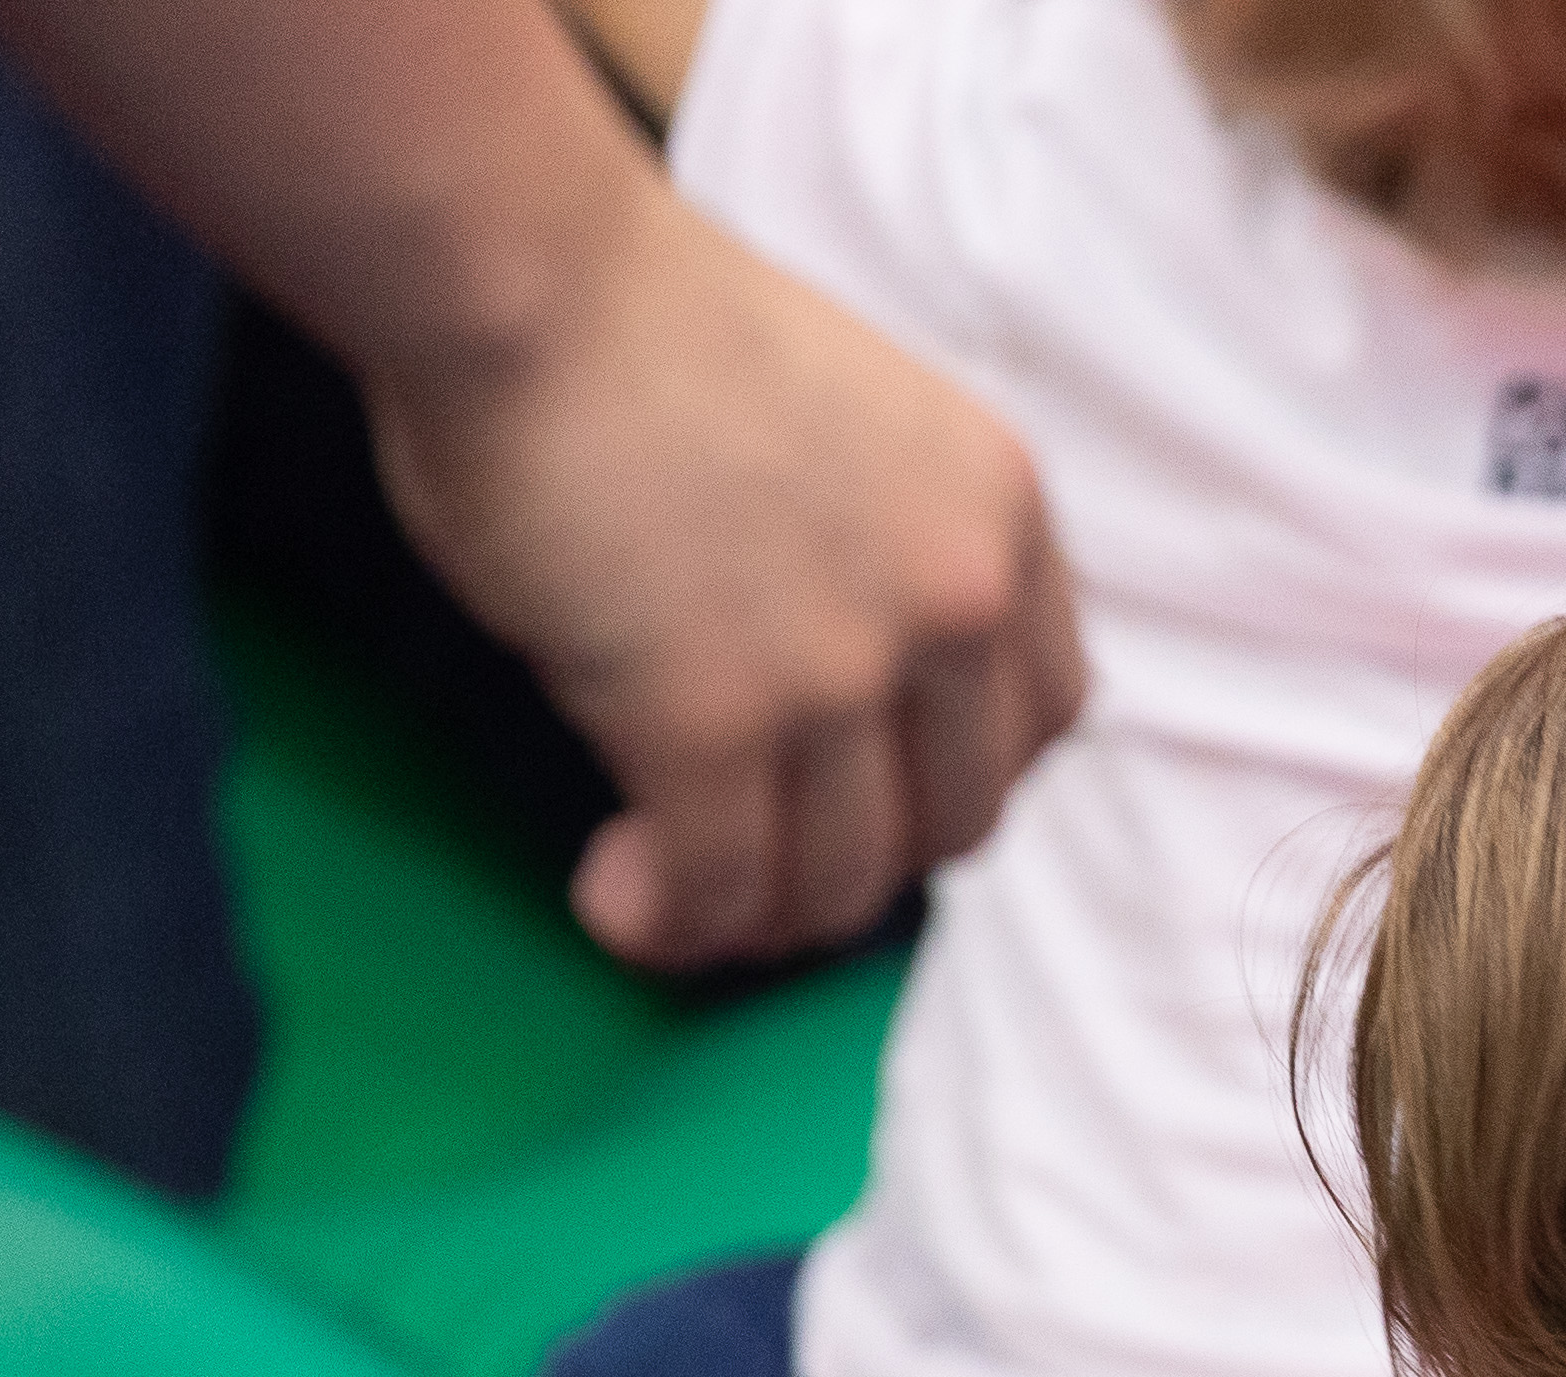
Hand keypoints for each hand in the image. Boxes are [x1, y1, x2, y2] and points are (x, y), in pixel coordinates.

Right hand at [363, 177, 1083, 968]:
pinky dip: (674, 919)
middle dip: (863, 859)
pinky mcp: (713, 723)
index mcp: (1003, 513)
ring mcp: (844, 670)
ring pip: (845, 878)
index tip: (874, 791)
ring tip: (670, 893)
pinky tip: (615, 898)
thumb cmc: (636, 326)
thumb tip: (853, 702)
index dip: (959, 777)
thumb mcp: (855, 428)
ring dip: (760, 913)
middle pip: (958, 819)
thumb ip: (892, 550)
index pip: (1047, 717)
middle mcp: (957, 600)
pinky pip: (724, 884)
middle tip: (761, 859)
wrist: (519, 269)